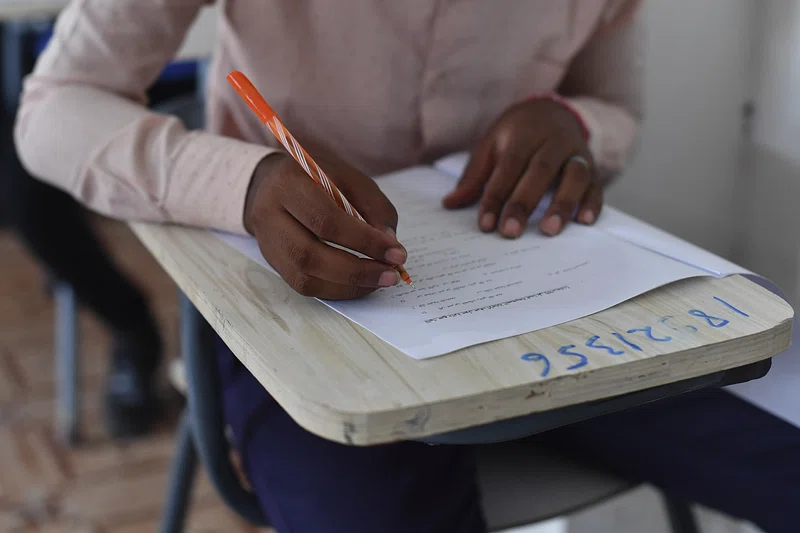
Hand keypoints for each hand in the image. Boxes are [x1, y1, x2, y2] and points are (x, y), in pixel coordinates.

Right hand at [244, 150, 406, 299]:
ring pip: (304, 277)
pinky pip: (303, 285)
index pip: (326, 220)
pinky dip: (336, 290)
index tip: (397, 254)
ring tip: (378, 282)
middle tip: (390, 275)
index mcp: (289, 184)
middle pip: (310, 255)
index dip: (364, 241)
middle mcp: (269, 215)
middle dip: (357, 271)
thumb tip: (389, 246)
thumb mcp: (351, 179)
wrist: (275, 183)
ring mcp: (266, 242)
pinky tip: (359, 285)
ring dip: (348, 286)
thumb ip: (374, 208)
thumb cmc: (318, 178)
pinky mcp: (273, 262)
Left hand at [442, 98, 600, 237]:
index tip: (486, 225)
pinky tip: (584, 222)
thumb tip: (450, 203)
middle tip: (510, 232)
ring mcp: (576, 153)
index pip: (508, 166)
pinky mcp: (593, 167)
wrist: (552, 111)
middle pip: (539, 170)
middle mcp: (553, 140)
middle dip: (524, 203)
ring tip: (548, 230)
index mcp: (523, 134)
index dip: (496, 196)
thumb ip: (474, 176)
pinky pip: (597, 184)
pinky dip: (593, 202)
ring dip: (562, 203)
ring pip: (574, 175)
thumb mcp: (491, 146)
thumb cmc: (516, 135)